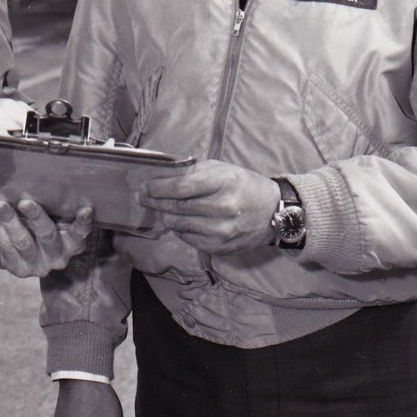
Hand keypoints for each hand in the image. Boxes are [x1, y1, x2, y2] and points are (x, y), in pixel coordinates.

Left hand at [0, 200, 94, 276]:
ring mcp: (38, 265)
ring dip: (10, 221)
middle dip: (36, 217)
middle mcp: (58, 256)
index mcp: (72, 243)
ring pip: (23, 242)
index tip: (85, 209)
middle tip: (25, 202)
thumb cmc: (43, 229)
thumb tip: (39, 182)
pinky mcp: (19, 269)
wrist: (26, 256)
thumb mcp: (55, 222)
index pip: (80, 232)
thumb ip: (54, 209)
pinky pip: (6, 248)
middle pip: (47, 236)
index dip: (83, 222)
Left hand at [138, 159, 279, 253]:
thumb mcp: (222, 169)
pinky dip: (178, 229)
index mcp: (224, 182)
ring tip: (157, 208)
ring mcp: (222, 231)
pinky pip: (188, 238)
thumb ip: (193, 171)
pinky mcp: (220, 247)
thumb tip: (161, 175)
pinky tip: (176, 220)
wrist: (274, 212)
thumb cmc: (244, 185)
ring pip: (179, 225)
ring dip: (163, 215)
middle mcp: (223, 208)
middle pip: (177, 207)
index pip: (182, 187)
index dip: (158, 188)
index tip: (145, 186)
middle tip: (142, 197)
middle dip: (154, 201)